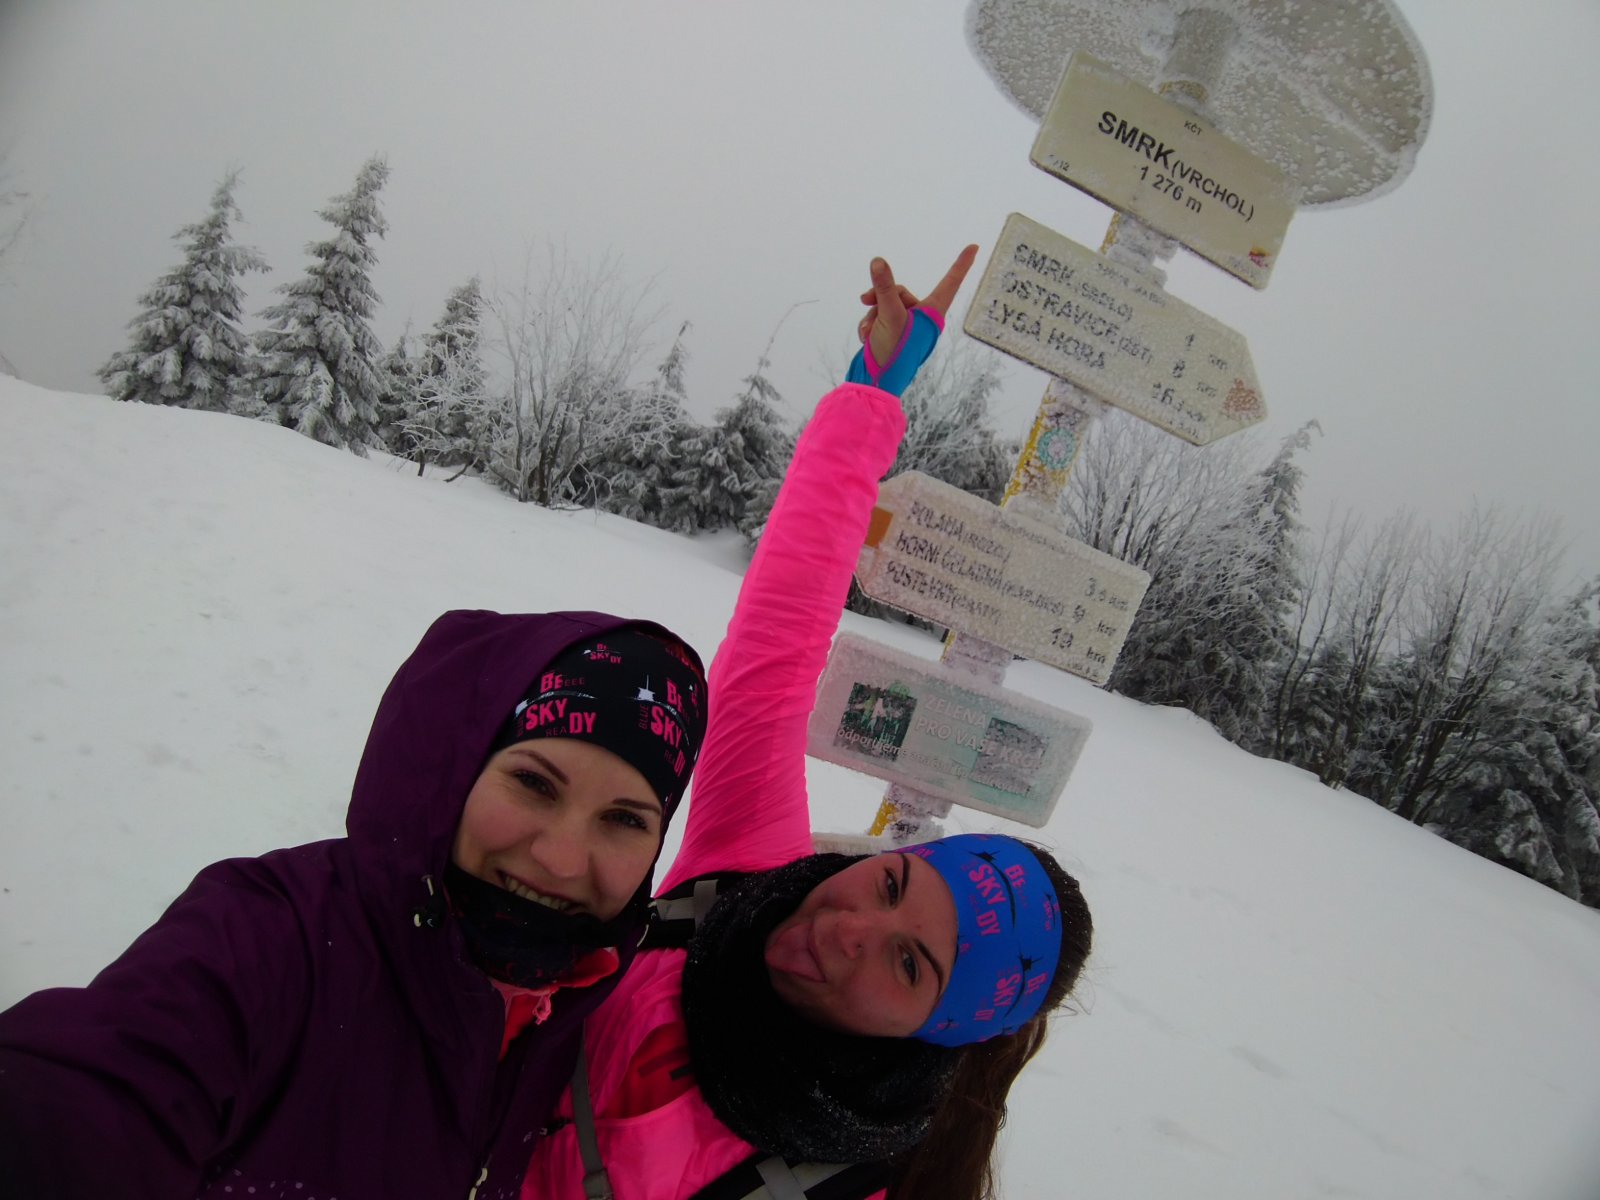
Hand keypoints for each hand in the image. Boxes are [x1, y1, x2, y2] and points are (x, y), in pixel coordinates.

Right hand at [856, 244, 978, 368]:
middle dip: (880, 296)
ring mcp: (907, 326)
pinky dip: (870, 325)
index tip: (975, 247)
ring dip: (873, 315)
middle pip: (901, 292)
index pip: (950, 281)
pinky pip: (879, 317)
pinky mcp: (893, 334)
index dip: (961, 264)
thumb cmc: (893, 351)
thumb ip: (884, 286)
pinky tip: (866, 338)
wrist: (877, 381)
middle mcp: (922, 318)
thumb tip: (878, 261)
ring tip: (869, 331)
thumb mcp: (888, 314)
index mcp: (932, 313)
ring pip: (885, 305)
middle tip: (865, 300)